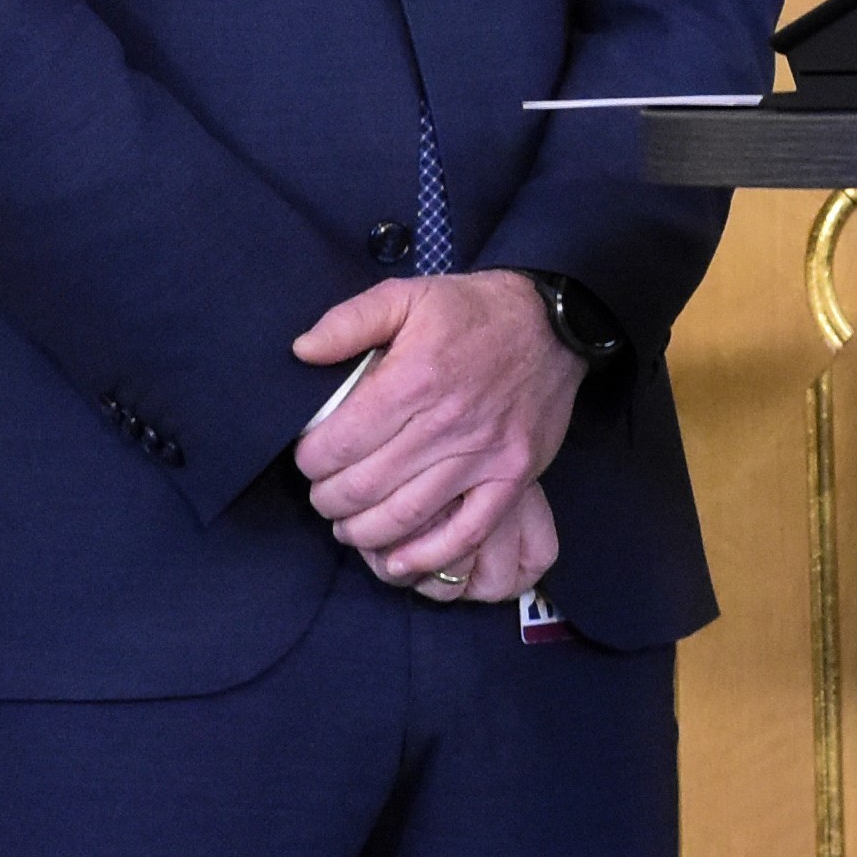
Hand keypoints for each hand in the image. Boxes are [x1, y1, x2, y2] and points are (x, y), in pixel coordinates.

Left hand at [291, 272, 584, 584]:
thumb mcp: (408, 295)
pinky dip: (428, 556)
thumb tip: (301, 352)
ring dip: (364, 532)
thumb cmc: (474, 310)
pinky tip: (398, 561)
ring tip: (349, 527)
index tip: (308, 459)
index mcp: (414, 378)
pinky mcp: (512, 477)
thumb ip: (350, 321)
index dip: (311, 461)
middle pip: (365, 485)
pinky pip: (467, 532)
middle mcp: (446, 423)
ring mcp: (483, 456)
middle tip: (323, 496)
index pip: (340, 443)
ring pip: (407, 515)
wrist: (554, 322)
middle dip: (329, 500)